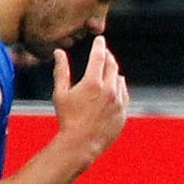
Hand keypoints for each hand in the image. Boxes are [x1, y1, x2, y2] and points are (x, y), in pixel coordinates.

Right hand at [52, 28, 131, 159]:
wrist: (80, 144)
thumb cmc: (67, 119)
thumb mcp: (60, 93)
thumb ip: (61, 71)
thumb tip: (59, 52)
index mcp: (93, 83)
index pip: (99, 56)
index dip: (99, 45)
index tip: (100, 40)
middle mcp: (109, 90)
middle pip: (112, 65)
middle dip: (107, 57)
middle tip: (104, 53)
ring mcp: (118, 102)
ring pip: (119, 80)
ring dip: (113, 72)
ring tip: (108, 70)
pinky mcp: (123, 113)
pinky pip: (124, 95)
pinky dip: (119, 88)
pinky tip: (114, 87)